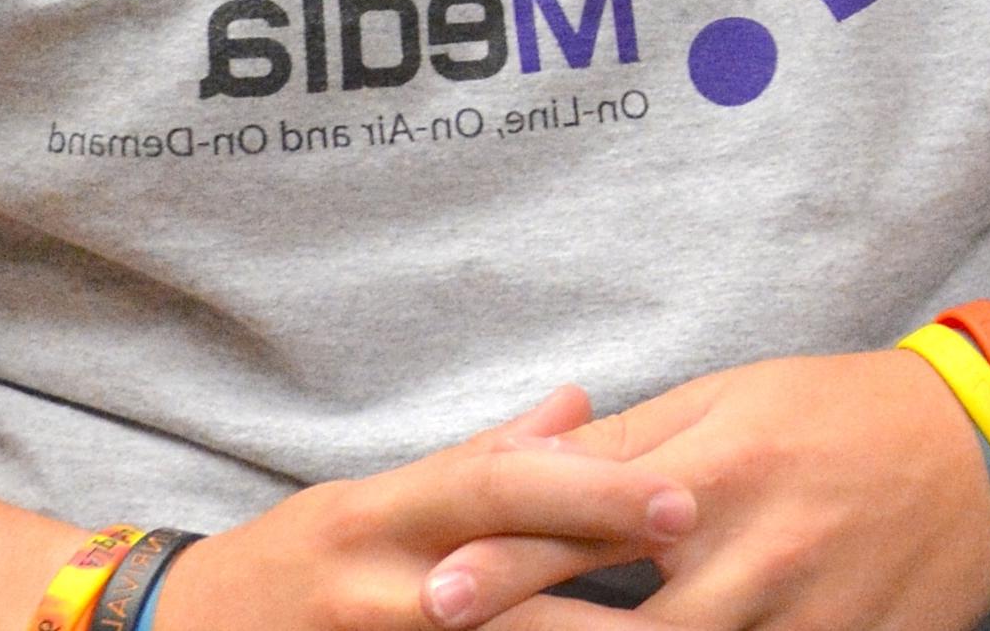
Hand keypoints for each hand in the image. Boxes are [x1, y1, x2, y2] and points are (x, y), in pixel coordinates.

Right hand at [153, 387, 697, 630]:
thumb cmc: (298, 564)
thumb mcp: (378, 500)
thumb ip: (482, 459)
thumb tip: (582, 405)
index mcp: (383, 515)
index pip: (496, 486)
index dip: (591, 492)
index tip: (684, 498)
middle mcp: (372, 583)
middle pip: (497, 580)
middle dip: (595, 584)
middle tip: (691, 569)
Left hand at [466, 350, 989, 630]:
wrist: (989, 448)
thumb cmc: (838, 413)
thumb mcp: (728, 399)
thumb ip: (621, 444)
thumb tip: (516, 466)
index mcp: (713, 475)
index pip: (586, 527)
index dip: (503, 570)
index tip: (434, 598)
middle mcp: (754, 555)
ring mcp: (803, 619)